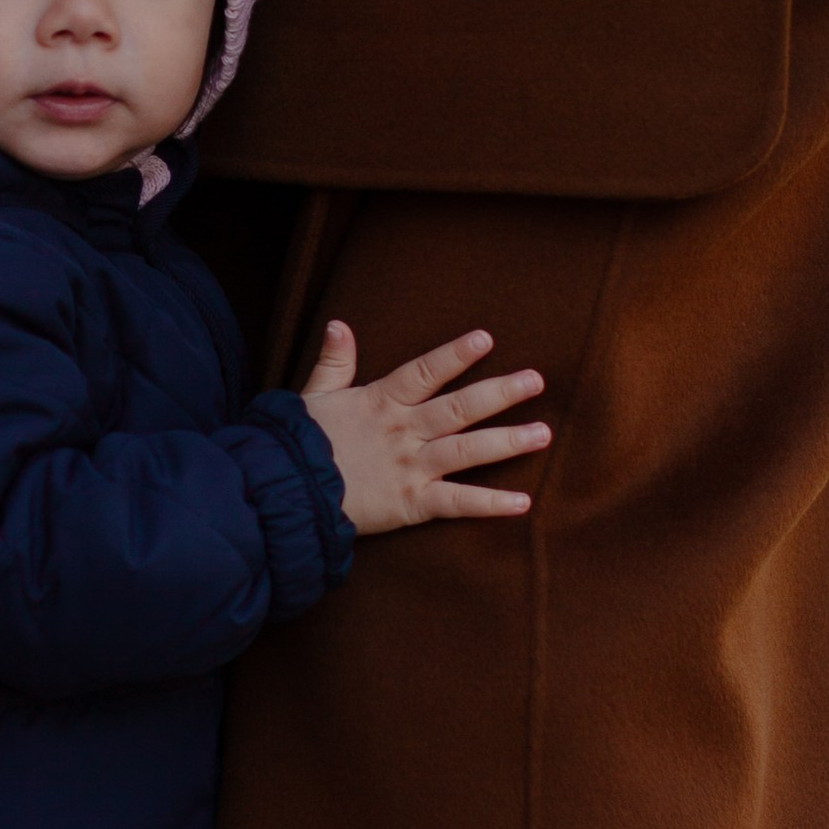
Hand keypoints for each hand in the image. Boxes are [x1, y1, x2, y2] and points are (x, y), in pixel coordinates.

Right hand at [300, 323, 549, 536]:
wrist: (285, 493)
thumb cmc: (298, 445)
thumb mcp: (313, 397)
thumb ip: (334, 363)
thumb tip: (338, 325)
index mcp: (381, 402)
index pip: (425, 372)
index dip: (456, 355)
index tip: (487, 339)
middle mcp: (403, 431)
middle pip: (459, 408)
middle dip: (500, 393)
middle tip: (537, 381)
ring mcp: (410, 467)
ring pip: (467, 451)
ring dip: (508, 442)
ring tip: (543, 434)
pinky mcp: (411, 503)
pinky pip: (457, 503)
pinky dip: (490, 504)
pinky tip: (523, 502)